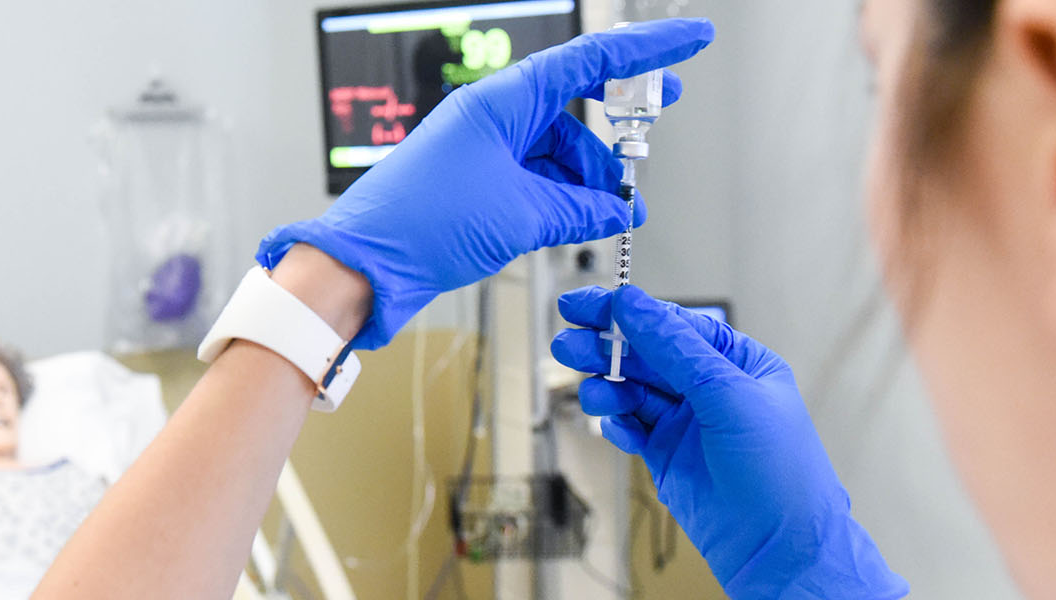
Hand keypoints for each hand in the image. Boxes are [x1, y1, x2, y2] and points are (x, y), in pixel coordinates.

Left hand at [258, 19, 715, 348]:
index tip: (691, 41)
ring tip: (613, 211)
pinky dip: (563, 197)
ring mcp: (484, 150)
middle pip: (574, 105)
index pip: (588, 60)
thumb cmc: (418, 224)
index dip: (646, 50)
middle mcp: (492, 118)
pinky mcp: (477, 185)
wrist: (364, 266)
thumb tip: (617, 211)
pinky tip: (582, 221)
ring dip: (590, 178)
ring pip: (558, 150)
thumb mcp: (520, 214)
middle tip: (660, 118)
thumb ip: (578, 209)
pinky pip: (536, 178)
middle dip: (617, 123)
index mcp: (501, 102)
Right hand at [551, 286, 907, 598]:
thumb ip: (676, 349)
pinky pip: (631, 427)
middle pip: (645, 355)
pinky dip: (617, 425)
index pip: (673, 324)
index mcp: (736, 361)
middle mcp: (709, 388)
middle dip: (606, 348)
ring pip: (632, 391)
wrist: (778, 547)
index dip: (627, 312)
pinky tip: (615, 427)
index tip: (587, 306)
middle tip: (569, 344)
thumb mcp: (728, 395)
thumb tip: (635, 306)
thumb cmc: (779, 472)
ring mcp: (687, 423)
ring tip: (592, 393)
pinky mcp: (667, 456)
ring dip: (607, 388)